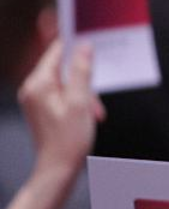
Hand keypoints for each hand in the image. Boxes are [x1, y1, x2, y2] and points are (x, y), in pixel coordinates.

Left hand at [17, 41, 104, 174]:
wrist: (58, 169)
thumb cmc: (68, 140)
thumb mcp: (81, 102)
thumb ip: (82, 71)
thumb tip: (85, 47)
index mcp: (38, 84)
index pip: (56, 51)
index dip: (75, 44)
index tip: (91, 39)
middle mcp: (33, 89)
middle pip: (63, 67)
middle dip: (84, 78)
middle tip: (95, 97)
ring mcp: (36, 99)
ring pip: (66, 81)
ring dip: (84, 92)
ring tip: (93, 111)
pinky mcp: (43, 108)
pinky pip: (63, 93)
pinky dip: (78, 100)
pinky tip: (88, 114)